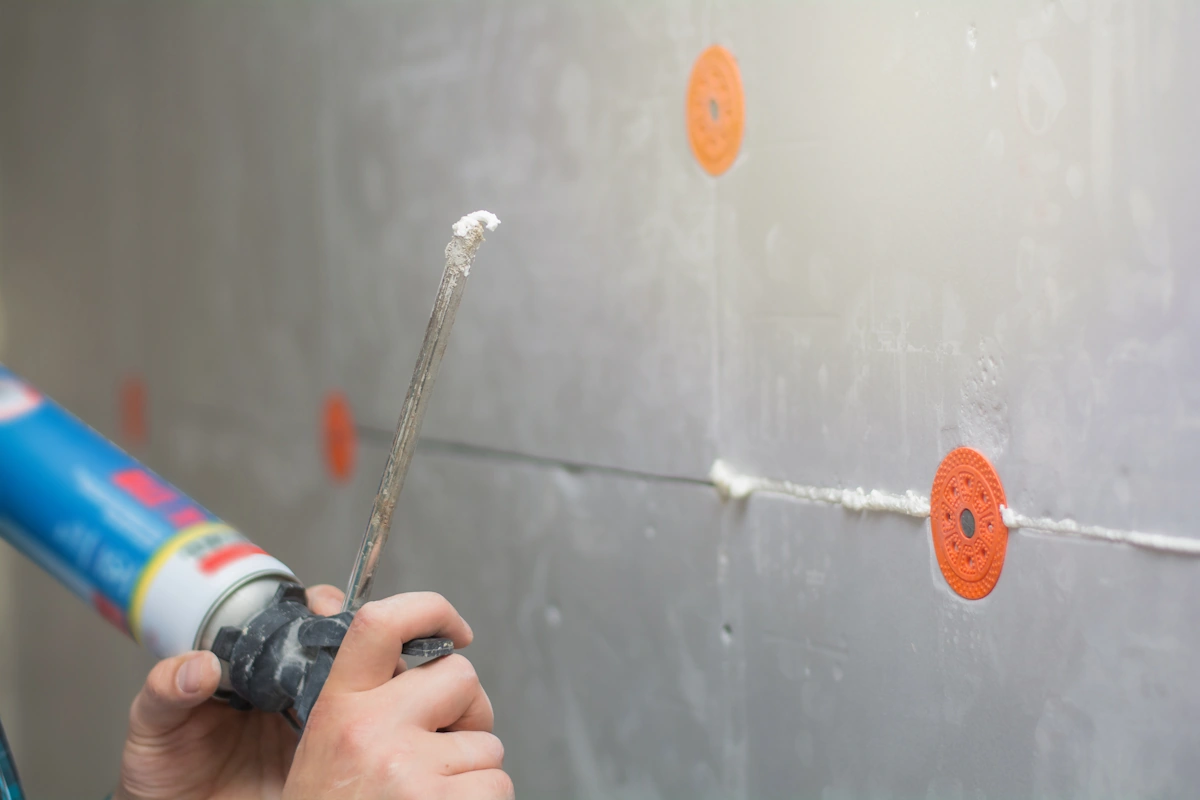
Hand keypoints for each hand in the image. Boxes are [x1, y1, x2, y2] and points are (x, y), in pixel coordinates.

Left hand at [114, 585, 349, 799]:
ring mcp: (307, 721)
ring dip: (360, 680)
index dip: (313, 607)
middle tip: (347, 645)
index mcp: (249, 665)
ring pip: (350, 686)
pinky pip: (349, 736)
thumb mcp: (152, 723)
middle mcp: (285, 686)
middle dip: (349, 639)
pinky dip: (359, 726)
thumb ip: (165, 688)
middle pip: (333, 647)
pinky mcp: (320, 757)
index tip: (321, 607)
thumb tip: (199, 665)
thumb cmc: (164, 766)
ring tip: (354, 683)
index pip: (291, 621)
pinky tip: (354, 723)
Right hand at [283, 592, 511, 798]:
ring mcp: (409, 773)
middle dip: (466, 713)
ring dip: (472, 772)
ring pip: (487, 744)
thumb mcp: (326, 749)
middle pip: (462, 679)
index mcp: (339, 709)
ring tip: (427, 799)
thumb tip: (425, 660)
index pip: (382, 624)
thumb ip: (369, 703)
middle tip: (439, 750)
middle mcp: (372, 732)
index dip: (430, 609)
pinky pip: (496, 788)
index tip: (455, 629)